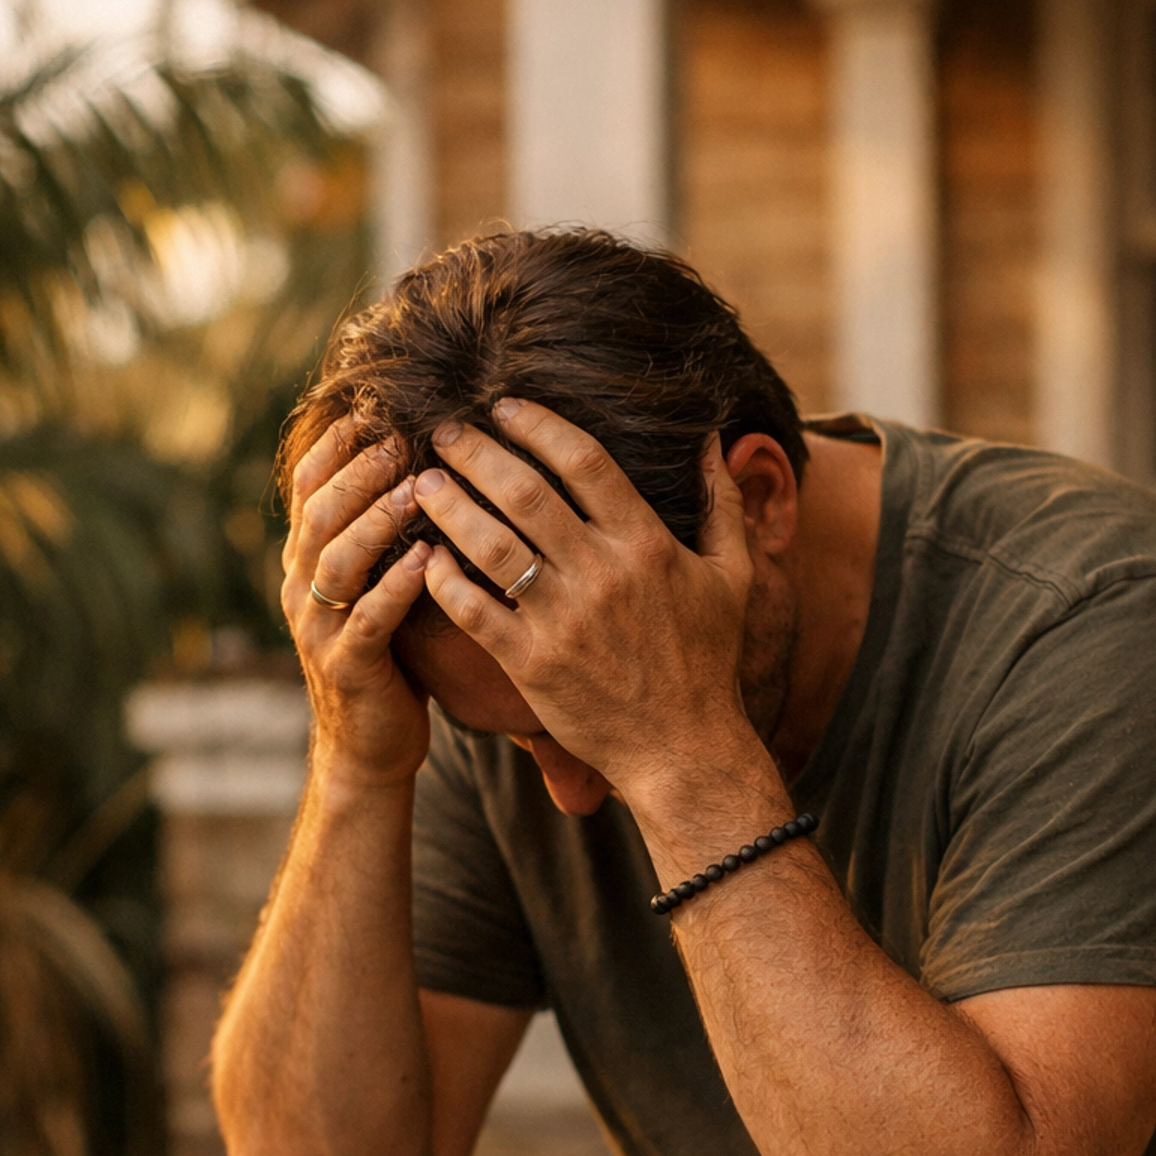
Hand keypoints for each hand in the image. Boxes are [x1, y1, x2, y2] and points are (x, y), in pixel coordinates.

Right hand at [281, 418, 432, 787]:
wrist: (368, 746)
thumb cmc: (386, 655)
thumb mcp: (374, 586)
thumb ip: (379, 535)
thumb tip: (418, 461)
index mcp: (306, 562)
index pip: (308, 488)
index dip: (336, 446)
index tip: (374, 407)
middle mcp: (301, 588)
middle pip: (319, 513)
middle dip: (358, 471)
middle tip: (400, 435)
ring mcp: (318, 628)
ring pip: (338, 560)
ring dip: (376, 519)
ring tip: (416, 487)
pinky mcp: (347, 666)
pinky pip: (369, 618)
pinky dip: (397, 584)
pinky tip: (429, 558)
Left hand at [413, 400, 757, 806]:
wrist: (685, 749)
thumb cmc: (706, 661)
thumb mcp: (732, 577)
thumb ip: (724, 505)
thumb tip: (718, 441)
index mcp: (647, 545)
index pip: (585, 461)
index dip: (539, 425)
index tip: (504, 406)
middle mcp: (603, 574)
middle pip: (526, 492)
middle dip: (478, 453)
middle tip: (446, 431)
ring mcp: (563, 620)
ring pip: (492, 545)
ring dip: (450, 506)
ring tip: (423, 481)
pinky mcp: (531, 664)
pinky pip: (474, 611)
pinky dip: (443, 580)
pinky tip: (423, 557)